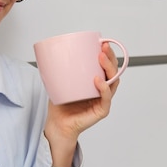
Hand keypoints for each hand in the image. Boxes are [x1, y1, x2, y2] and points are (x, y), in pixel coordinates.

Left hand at [44, 42, 119, 166]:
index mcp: (96, 82)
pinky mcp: (101, 111)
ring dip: (109, 68)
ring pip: (113, 82)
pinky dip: (103, 88)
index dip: (107, 54)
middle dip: (110, 57)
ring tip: (100, 58)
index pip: (106, 66)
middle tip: (103, 48)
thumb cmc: (61, 105)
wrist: (58, 124)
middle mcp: (102, 90)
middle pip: (113, 71)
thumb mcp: (61, 82)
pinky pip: (106, 98)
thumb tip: (54, 50)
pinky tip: (98, 80)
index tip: (102, 42)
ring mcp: (103, 100)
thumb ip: (61, 69)